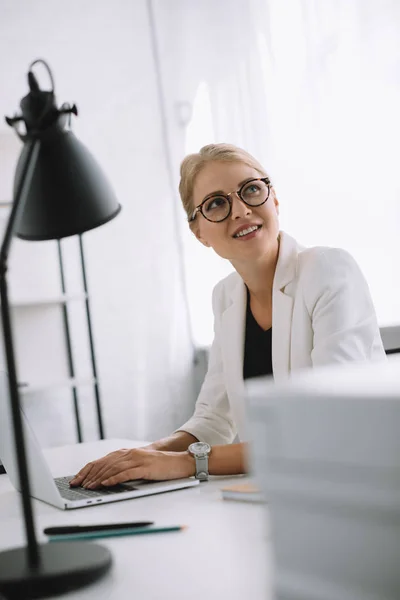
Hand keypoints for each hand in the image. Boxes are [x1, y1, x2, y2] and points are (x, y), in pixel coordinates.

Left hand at [69, 448, 194, 488]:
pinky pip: (126, 473)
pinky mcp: (145, 467)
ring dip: (99, 478)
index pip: (102, 460)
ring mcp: (137, 459)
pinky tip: (106, 484)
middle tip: (79, 485)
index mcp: (127, 453)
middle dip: (89, 475)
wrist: (180, 462)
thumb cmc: (160, 466)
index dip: (87, 470)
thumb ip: (124, 468)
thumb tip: (105, 479)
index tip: (77, 479)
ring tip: (89, 487)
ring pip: (113, 468)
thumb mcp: (139, 465)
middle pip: (104, 464)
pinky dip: (114, 478)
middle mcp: (130, 453)